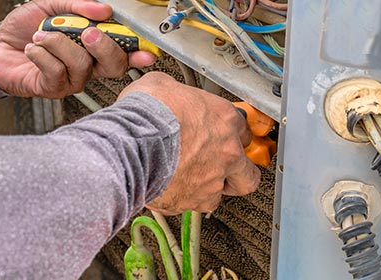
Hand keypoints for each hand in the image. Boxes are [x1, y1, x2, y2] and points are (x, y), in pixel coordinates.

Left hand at [0, 0, 156, 97]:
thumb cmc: (25, 28)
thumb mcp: (51, 5)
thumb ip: (77, 5)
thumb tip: (103, 9)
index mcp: (93, 46)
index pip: (123, 51)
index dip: (138, 53)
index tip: (146, 52)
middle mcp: (86, 65)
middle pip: (114, 66)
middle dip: (104, 47)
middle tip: (87, 32)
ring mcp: (71, 79)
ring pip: (81, 65)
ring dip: (59, 44)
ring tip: (41, 35)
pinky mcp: (52, 88)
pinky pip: (56, 72)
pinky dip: (42, 54)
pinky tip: (32, 49)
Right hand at [122, 72, 261, 214]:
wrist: (131, 143)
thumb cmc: (146, 113)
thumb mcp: (163, 85)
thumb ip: (176, 95)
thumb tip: (165, 94)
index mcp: (224, 119)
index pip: (243, 131)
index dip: (231, 135)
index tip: (223, 138)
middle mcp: (226, 153)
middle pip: (249, 174)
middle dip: (239, 174)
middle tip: (224, 170)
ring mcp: (212, 180)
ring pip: (221, 194)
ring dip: (208, 189)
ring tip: (188, 182)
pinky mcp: (193, 200)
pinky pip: (193, 204)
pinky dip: (183, 199)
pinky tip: (171, 190)